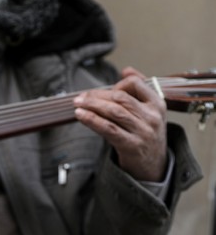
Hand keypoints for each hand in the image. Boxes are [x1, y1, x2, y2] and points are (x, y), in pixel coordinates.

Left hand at [73, 67, 166, 181]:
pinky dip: (92, 120)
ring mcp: (143, 131)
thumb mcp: (149, 111)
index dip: (117, 84)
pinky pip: (108, 129)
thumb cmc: (146, 133)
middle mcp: (152, 116)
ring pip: (113, 112)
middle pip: (120, 98)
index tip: (105, 91)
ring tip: (77, 104)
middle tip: (80, 97)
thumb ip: (139, 90)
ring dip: (92, 106)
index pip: (135, 84)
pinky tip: (80, 115)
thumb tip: (126, 69)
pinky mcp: (131, 145)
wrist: (153, 165)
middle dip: (97, 95)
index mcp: (157, 104)